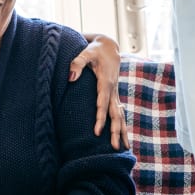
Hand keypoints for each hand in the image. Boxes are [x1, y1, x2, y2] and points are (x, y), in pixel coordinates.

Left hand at [73, 34, 128, 149]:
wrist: (110, 46)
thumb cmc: (95, 50)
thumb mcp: (86, 52)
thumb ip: (77, 63)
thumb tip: (70, 77)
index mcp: (106, 81)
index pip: (103, 103)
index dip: (100, 117)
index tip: (97, 132)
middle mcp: (113, 89)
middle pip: (116, 114)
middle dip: (116, 131)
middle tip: (114, 147)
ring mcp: (115, 93)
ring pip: (120, 115)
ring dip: (122, 131)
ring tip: (124, 148)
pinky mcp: (114, 95)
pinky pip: (119, 112)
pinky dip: (121, 125)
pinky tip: (122, 137)